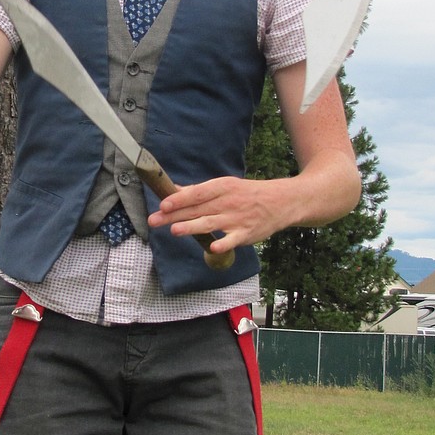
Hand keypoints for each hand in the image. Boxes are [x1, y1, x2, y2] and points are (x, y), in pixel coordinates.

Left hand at [147, 175, 298, 255]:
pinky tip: (212, 247)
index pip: (197, 193)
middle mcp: (228, 202)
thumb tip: (174, 190)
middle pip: (197, 209)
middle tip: (154, 220)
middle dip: (174, 215)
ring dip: (192, 227)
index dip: (178, 199)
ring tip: (174, 230)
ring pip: (210, 223)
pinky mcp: (246, 233)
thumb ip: (199, 191)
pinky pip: (233, 240)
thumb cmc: (247, 194)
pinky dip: (223, 243)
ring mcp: (237, 218)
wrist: (280, 202)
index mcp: (221, 187)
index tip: (162, 205)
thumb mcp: (225, 186)